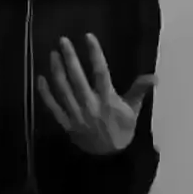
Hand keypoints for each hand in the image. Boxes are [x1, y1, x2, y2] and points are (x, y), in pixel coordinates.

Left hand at [38, 34, 156, 155]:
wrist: (109, 157)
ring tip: (53, 54)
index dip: (94, 54)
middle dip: (70, 58)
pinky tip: (40, 79)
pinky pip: (53, 107)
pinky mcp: (66, 124)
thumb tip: (153, 77)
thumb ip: (139, 91)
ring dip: (57, 71)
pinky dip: (46, 94)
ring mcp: (76, 115)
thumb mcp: (133, 110)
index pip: (101, 72)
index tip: (88, 37)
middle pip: (77, 78)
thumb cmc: (121, 130)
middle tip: (63, 41)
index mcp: (107, 100)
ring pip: (64, 90)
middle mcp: (90, 106)